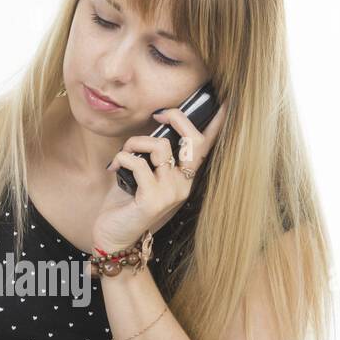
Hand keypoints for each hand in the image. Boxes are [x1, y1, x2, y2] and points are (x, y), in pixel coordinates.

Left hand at [91, 101, 226, 253]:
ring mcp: (171, 192)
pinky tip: (114, 167)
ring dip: (136, 142)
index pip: (206, 147)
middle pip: (193, 139)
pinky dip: (122, 158)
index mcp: (185, 177)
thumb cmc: (126, 203)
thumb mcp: (143, 173)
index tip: (227, 103)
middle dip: (177, 117)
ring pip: (160, 146)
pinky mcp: (153, 199)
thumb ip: (153, 154)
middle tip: (158, 114)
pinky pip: (138, 162)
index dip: (217, 124)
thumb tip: (154, 124)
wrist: (113, 236)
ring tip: (124, 153)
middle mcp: (184, 184)